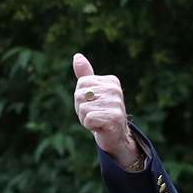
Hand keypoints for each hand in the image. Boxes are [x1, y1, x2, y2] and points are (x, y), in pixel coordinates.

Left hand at [72, 53, 139, 167]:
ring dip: (85, 118)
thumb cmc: (101, 113)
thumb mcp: (92, 92)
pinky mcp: (113, 117)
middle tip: (94, 114)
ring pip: (83, 108)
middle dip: (81, 109)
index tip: (92, 105)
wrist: (115, 136)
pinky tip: (99, 127)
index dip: (80, 98)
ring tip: (97, 121)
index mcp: (110, 80)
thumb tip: (77, 56)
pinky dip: (89, 126)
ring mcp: (116, 103)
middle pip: (80, 95)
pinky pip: (88, 119)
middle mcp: (115, 89)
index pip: (81, 84)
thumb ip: (86, 75)